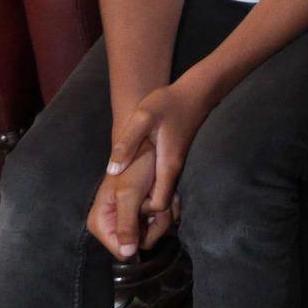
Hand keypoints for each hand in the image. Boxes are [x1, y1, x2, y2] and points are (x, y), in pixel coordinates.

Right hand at [86, 148, 169, 259]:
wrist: (148, 145)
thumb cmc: (134, 167)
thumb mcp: (129, 195)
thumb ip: (126, 224)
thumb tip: (127, 254)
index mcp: (102, 223)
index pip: (122, 251)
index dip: (138, 239)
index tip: (145, 219)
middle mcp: (115, 224)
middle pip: (143, 242)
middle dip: (156, 224)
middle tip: (156, 200)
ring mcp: (133, 218)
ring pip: (157, 231)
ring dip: (166, 213)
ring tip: (164, 193)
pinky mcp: (147, 211)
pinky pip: (164, 220)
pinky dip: (171, 207)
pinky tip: (171, 194)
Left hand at [106, 78, 214, 230]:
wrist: (195, 92)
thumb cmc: (168, 103)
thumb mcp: (143, 117)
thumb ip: (127, 143)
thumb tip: (112, 171)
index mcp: (167, 166)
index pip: (159, 205)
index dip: (142, 211)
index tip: (126, 206)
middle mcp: (173, 172)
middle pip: (162, 208)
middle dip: (143, 216)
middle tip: (120, 215)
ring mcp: (174, 167)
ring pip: (163, 198)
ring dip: (146, 206)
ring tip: (124, 206)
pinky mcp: (172, 161)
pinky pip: (161, 187)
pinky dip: (149, 193)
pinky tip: (135, 187)